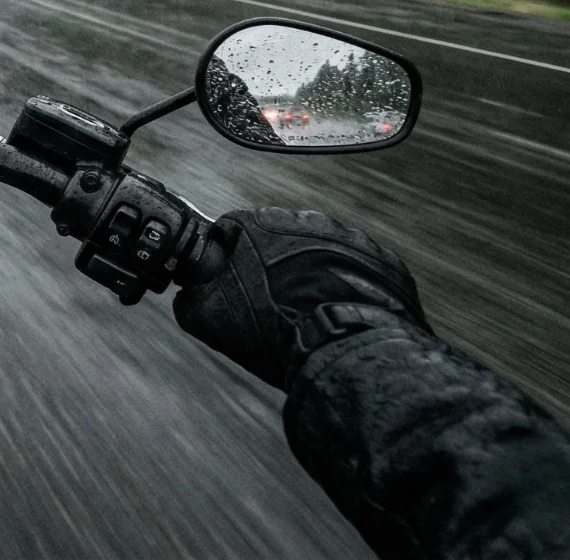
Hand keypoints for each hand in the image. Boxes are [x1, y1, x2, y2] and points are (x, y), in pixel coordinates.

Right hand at [174, 207, 428, 389]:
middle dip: (271, 266)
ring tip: (308, 313)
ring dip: (311, 275)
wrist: (346, 351)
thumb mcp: (209, 319)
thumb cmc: (275, 330)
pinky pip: (356, 268)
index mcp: (258, 223)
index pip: (231, 230)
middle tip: (271, 305)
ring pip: (318, 252)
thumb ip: (189, 297)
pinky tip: (338, 314)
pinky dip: (346, 287)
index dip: (227, 261)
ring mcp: (349, 238)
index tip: (233, 288)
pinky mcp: (382, 260)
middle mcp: (305, 219)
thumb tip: (187, 292)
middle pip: (276, 239)